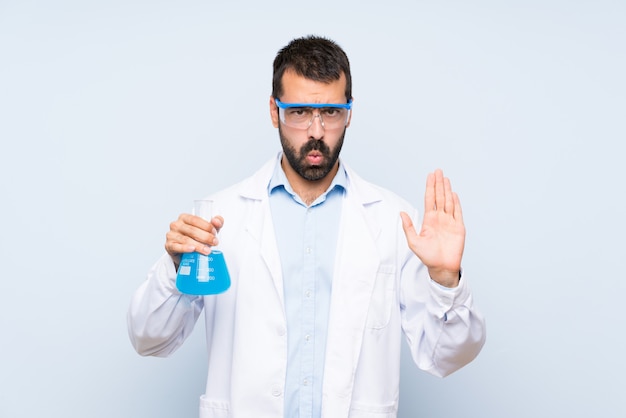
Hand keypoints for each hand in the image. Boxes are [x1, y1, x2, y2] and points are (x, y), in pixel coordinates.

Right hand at [165, 214, 223, 266]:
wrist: (185, 253)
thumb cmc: (196, 238)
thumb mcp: (207, 229)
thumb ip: (215, 223)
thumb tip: (217, 221)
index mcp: (184, 218)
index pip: (195, 220)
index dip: (206, 226)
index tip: (214, 233)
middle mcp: (176, 225)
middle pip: (192, 230)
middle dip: (205, 237)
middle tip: (214, 242)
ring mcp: (171, 235)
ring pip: (186, 239)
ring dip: (198, 245)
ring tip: (207, 250)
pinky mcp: (169, 246)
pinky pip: (176, 247)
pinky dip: (184, 248)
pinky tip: (192, 249)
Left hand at [400, 169, 464, 287]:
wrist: (442, 267)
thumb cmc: (427, 256)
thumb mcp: (413, 242)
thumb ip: (408, 227)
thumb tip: (401, 213)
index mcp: (429, 220)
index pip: (429, 199)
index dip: (430, 187)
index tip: (430, 176)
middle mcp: (440, 218)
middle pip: (439, 197)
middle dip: (438, 184)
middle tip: (438, 171)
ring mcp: (450, 222)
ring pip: (448, 202)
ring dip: (447, 190)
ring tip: (445, 178)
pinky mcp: (459, 228)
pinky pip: (458, 212)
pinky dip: (456, 203)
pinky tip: (454, 193)